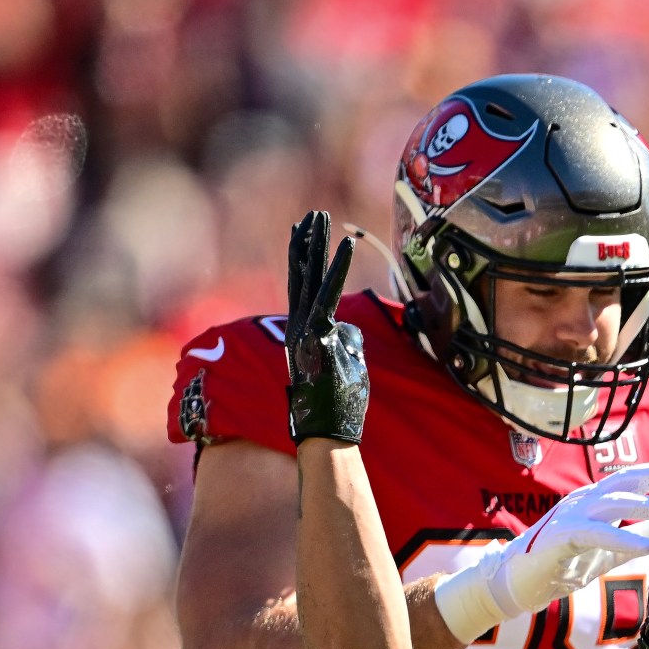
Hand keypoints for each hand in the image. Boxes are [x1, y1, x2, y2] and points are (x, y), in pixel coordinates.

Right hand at [286, 210, 367, 444]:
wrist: (325, 433)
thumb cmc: (337, 409)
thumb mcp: (343, 370)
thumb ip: (344, 345)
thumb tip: (349, 328)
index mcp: (302, 334)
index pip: (301, 289)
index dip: (302, 260)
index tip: (303, 234)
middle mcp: (299, 327)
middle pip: (302, 276)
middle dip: (307, 243)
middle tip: (312, 215)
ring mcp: (306, 330)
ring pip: (310, 278)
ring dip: (317, 246)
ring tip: (321, 217)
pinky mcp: (318, 334)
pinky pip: (330, 294)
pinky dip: (338, 268)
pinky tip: (345, 245)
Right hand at [435, 459, 648, 642]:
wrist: (517, 583)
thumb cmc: (562, 565)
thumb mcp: (607, 549)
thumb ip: (633, 537)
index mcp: (595, 499)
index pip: (635, 477)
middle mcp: (584, 499)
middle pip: (629, 478)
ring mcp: (570, 514)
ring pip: (615, 501)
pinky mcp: (560, 537)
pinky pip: (594, 534)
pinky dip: (622, 540)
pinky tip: (647, 549)